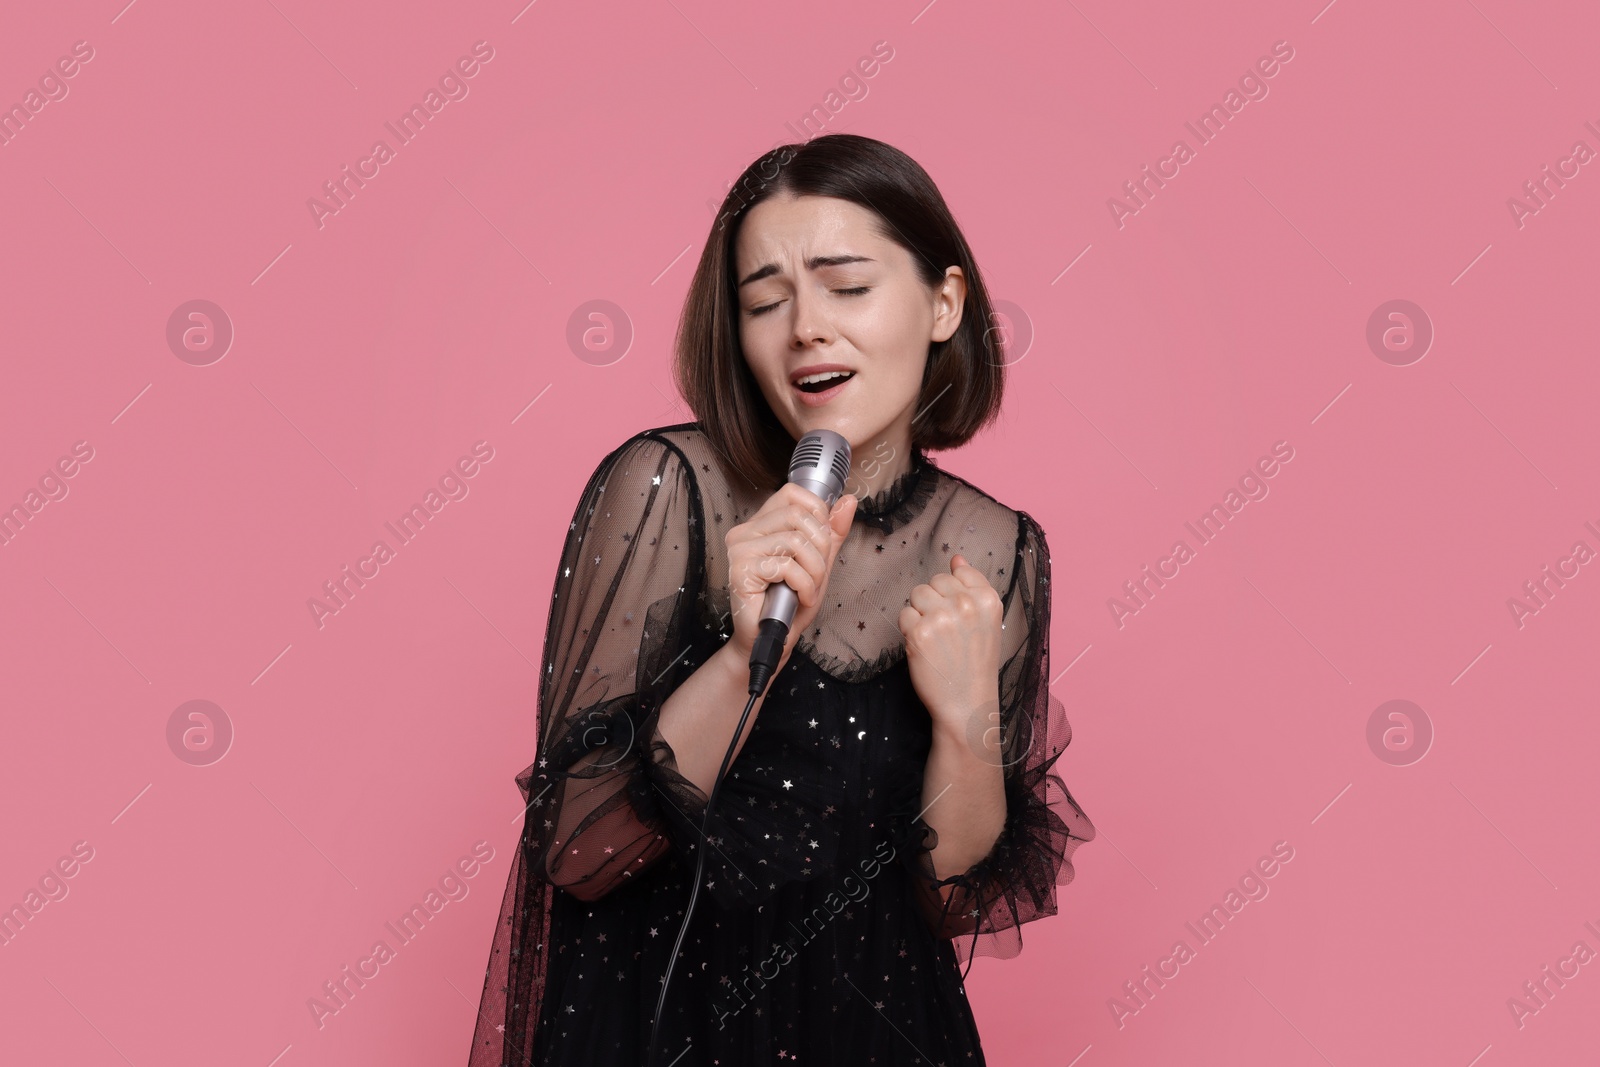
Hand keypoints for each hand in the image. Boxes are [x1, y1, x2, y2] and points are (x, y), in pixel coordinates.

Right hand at [724, 483, 857, 673]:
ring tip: (809, 590)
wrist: (772, 640)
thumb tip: (848, 501)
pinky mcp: (740, 571)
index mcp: (760, 523)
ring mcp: (740, 550)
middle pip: (797, 514)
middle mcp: (745, 531)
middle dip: (820, 547)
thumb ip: (832, 532)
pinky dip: (804, 585)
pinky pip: (786, 566)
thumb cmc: (791, 603)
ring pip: (795, 541)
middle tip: (817, 574)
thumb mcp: (819, 562)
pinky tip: (800, 597)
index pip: (793, 494)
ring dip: (814, 571)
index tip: (820, 544)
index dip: (817, 515)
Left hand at [898, 553, 1003, 734]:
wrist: (966, 703)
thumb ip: (973, 586)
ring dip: (919, 613)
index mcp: (988, 599)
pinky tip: (924, 646)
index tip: (958, 615)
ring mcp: (941, 617)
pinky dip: (909, 629)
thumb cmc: (976, 663)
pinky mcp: (918, 632)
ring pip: (916, 594)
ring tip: (934, 637)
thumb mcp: (987, 621)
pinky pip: (904, 614)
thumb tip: (957, 558)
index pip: (958, 572)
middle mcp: (966, 604)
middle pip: (934, 582)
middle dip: (934, 601)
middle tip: (945, 630)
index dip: (953, 594)